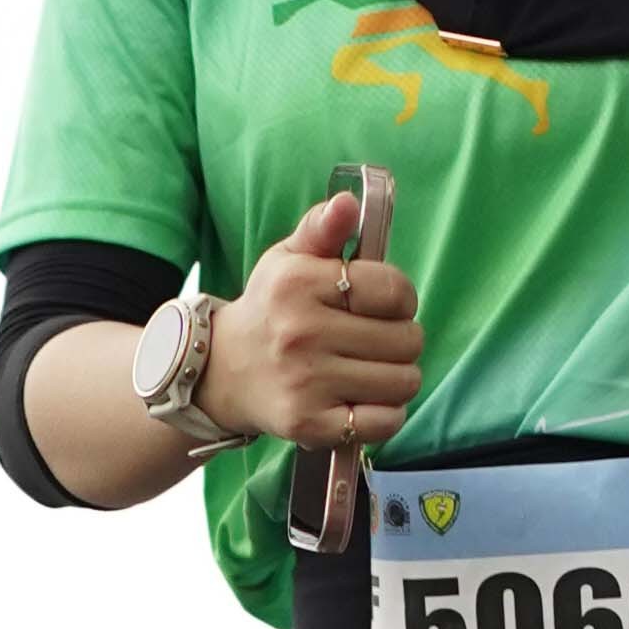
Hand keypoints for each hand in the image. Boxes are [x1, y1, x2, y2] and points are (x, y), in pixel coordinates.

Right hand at [204, 184, 422, 451]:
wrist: (222, 372)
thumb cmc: (271, 310)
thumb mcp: (288, 259)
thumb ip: (322, 229)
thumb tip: (348, 203)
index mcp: (298, 284)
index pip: (393, 290)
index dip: (402, 297)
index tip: (386, 304)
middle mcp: (300, 333)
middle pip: (406, 339)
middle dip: (403, 339)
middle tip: (377, 341)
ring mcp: (304, 383)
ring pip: (403, 381)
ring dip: (399, 377)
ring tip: (373, 369)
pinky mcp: (309, 425)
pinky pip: (385, 422)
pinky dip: (387, 414)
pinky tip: (366, 400)